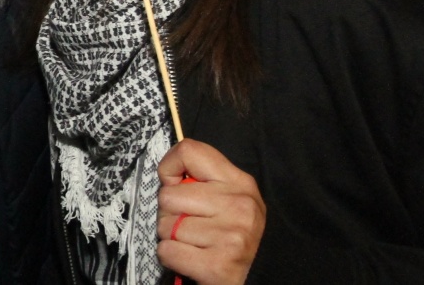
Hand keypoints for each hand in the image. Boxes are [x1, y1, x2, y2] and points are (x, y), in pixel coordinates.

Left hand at [157, 138, 264, 284]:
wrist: (258, 276)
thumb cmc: (232, 234)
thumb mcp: (229, 199)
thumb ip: (203, 181)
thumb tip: (167, 174)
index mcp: (240, 182)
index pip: (189, 151)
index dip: (170, 168)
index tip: (174, 185)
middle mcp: (239, 206)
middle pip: (168, 195)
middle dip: (169, 213)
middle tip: (187, 224)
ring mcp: (231, 236)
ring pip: (165, 226)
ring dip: (170, 238)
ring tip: (192, 243)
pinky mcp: (218, 265)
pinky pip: (167, 251)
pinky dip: (170, 257)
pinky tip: (190, 259)